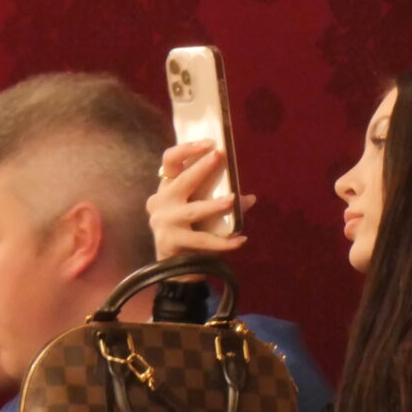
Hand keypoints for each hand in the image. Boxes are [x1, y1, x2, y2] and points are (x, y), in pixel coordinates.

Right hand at [147, 139, 257, 257]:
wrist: (174, 268)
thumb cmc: (190, 233)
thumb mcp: (203, 213)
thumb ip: (222, 202)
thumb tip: (250, 198)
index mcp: (167, 189)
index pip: (170, 161)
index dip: (187, 149)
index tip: (209, 143)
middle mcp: (161, 202)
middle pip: (181, 180)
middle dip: (201, 167)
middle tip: (219, 156)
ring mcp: (164, 222)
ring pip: (193, 211)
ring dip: (214, 205)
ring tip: (233, 200)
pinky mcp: (171, 242)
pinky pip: (202, 241)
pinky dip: (224, 242)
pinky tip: (240, 240)